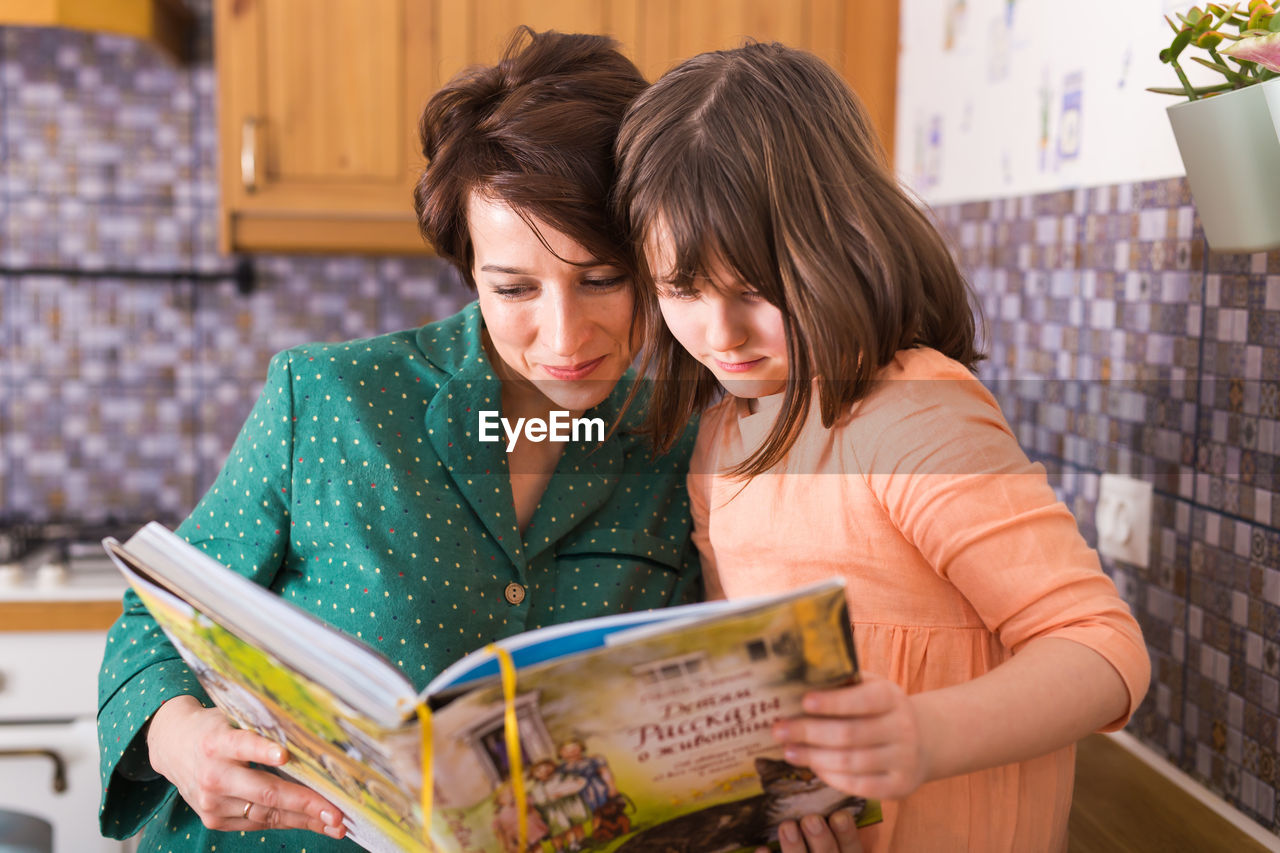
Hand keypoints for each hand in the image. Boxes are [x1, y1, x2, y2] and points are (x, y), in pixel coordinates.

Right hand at [146, 695, 345, 836]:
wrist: (172, 746)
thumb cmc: (215, 728)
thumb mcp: (232, 716)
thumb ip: (261, 726)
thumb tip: (310, 733)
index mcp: (218, 742)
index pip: (243, 745)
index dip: (263, 751)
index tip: (285, 756)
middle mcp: (213, 775)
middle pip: (265, 791)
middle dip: (305, 803)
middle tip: (336, 813)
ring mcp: (212, 802)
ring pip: (266, 812)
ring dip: (304, 820)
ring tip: (334, 825)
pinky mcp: (214, 819)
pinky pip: (258, 822)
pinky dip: (287, 822)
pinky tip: (313, 823)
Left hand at [756, 809, 863, 852]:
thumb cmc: (819, 851)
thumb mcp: (834, 847)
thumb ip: (834, 836)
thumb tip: (822, 803)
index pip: (853, 852)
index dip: (847, 836)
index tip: (839, 815)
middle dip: (821, 840)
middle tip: (811, 819)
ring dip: (794, 849)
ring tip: (787, 826)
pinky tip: (762, 848)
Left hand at [773, 673, 928, 800]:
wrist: (922, 741)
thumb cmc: (880, 710)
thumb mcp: (870, 688)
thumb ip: (843, 682)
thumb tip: (798, 677)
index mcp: (892, 697)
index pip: (862, 700)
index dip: (833, 702)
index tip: (804, 701)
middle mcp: (902, 728)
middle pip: (849, 733)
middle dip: (809, 732)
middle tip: (778, 729)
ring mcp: (903, 759)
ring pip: (850, 762)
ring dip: (813, 757)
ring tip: (788, 750)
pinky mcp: (899, 786)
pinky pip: (859, 786)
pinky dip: (831, 777)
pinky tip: (813, 767)